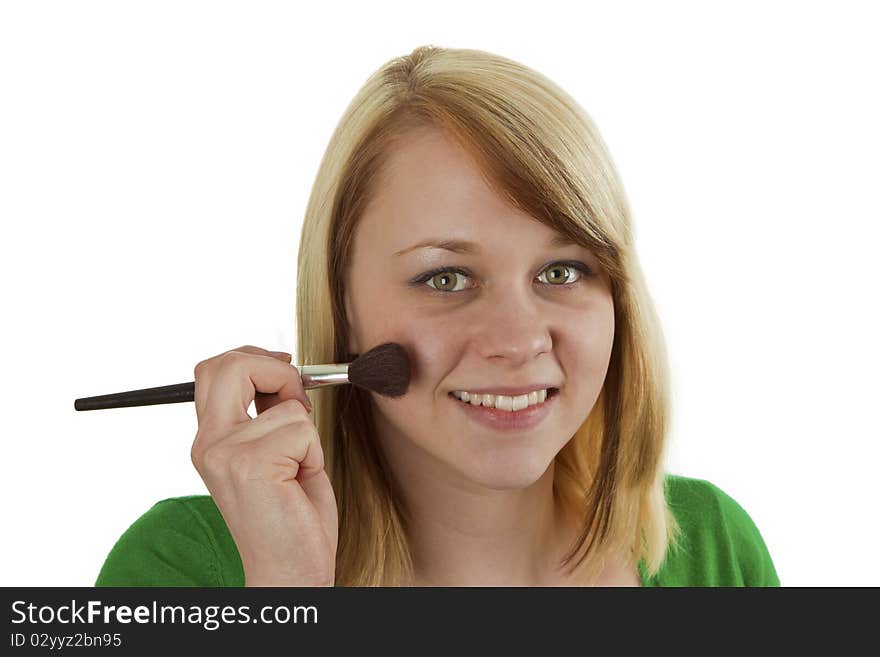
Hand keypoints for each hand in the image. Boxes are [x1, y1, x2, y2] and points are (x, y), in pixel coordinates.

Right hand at [190, 345, 337, 585]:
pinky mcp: (251, 465)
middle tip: (296, 395)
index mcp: (209, 440)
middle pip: (230, 364)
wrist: (288, 571)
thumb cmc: (289, 515)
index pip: (214, 369)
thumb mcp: (274, 452)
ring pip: (286, 404)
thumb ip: (265, 413)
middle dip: (276, 370)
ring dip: (306, 432)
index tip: (286, 370)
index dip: (254, 357)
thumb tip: (283, 370)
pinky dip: (313, 452)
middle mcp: (208, 444)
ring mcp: (225, 454)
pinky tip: (299, 481)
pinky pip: (301, 429)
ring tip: (297, 467)